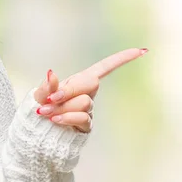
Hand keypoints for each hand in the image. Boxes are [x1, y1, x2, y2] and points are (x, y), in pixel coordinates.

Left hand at [33, 48, 147, 132]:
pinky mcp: (87, 125)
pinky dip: (66, 117)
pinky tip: (55, 120)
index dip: (121, 59)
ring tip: (47, 112)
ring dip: (63, 107)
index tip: (141, 51)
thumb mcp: (41, 94)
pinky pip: (82, 118)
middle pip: (92, 82)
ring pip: (84, 102)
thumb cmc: (42, 107)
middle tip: (51, 98)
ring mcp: (89, 109)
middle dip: (70, 89)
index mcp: (80, 80)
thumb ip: (47, 85)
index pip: (104, 67)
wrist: (40, 130)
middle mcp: (87, 93)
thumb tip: (52, 72)